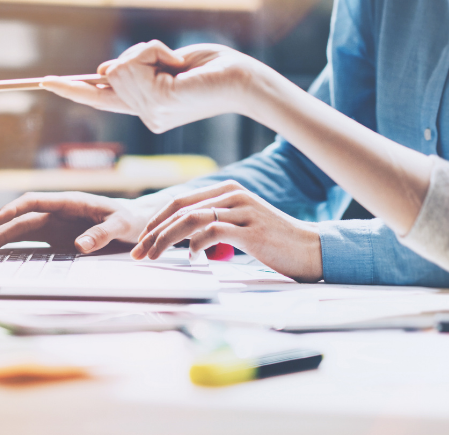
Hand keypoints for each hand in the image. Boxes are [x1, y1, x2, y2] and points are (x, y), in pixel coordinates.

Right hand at [0, 191, 166, 253]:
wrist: (137, 222)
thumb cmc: (130, 219)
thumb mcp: (121, 225)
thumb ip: (102, 234)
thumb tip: (79, 246)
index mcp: (70, 201)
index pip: (35, 201)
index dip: (13, 209)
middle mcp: (58, 211)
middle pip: (22, 218)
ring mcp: (55, 224)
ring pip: (21, 228)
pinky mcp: (56, 237)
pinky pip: (31, 240)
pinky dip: (12, 244)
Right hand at [42, 40, 264, 133]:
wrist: (243, 80)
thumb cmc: (214, 68)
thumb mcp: (168, 63)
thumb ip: (137, 68)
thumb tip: (104, 70)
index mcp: (147, 108)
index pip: (101, 99)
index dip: (72, 88)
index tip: (45, 82)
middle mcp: (145, 116)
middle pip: (110, 72)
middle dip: (138, 54)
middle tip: (174, 61)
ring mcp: (150, 113)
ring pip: (119, 67)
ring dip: (148, 52)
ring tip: (178, 64)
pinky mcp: (157, 102)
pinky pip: (133, 63)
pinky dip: (153, 52)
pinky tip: (177, 64)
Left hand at [132, 181, 322, 281]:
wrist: (310, 249)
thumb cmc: (273, 242)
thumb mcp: (240, 226)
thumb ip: (214, 225)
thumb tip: (185, 239)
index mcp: (228, 190)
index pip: (181, 200)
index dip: (157, 219)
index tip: (141, 240)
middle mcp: (233, 194)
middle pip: (180, 208)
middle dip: (153, 230)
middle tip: (138, 252)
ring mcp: (242, 210)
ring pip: (190, 219)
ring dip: (165, 239)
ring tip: (152, 256)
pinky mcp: (250, 230)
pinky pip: (212, 232)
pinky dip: (195, 246)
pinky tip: (192, 258)